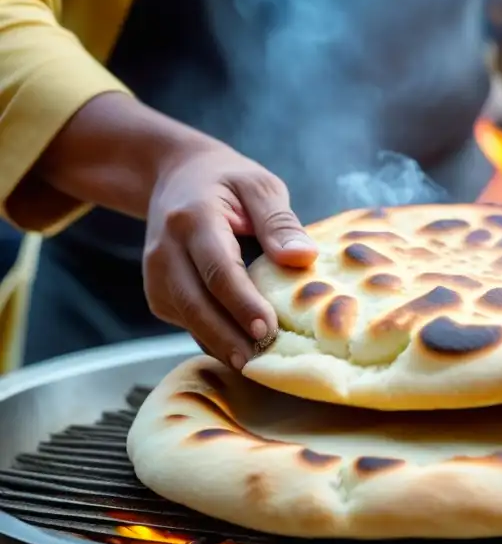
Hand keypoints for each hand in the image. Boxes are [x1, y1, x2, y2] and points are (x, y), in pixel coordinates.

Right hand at [143, 143, 317, 368]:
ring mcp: (156, 274)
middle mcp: (166, 249)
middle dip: (228, 335)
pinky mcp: (158, 292)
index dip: (242, 302)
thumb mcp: (259, 185)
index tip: (268, 328)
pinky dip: (211, 338)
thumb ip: (279, 221)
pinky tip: (240, 351)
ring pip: (187, 317)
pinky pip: (186, 321)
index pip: (218, 268)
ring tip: (255, 366)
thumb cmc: (227, 182)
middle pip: (195, 302)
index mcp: (193, 218)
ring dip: (219, 343)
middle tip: (260, 361)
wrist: (175, 178)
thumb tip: (303, 258)